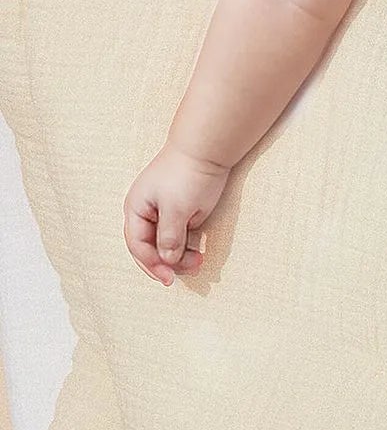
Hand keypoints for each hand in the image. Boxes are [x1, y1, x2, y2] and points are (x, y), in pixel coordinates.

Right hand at [123, 141, 230, 286]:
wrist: (208, 150)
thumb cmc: (187, 175)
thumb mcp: (177, 210)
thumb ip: (170, 237)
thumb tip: (168, 260)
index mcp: (136, 209)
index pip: (137, 246)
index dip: (152, 265)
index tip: (169, 278)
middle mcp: (145, 212)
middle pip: (150, 247)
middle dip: (167, 263)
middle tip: (189, 271)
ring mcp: (163, 212)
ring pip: (166, 244)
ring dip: (180, 257)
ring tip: (200, 261)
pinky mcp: (181, 211)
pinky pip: (179, 236)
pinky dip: (187, 247)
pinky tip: (199, 252)